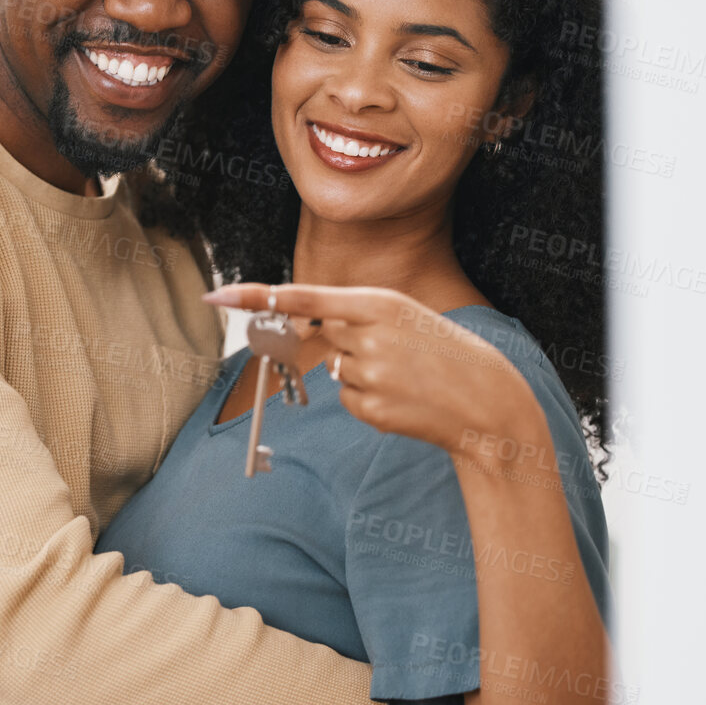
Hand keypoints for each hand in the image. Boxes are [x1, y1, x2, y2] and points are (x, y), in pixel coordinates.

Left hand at [203, 283, 540, 460]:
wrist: (487, 400)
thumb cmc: (441, 351)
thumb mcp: (403, 316)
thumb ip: (353, 315)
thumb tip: (304, 333)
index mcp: (379, 302)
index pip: (304, 295)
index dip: (255, 296)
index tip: (218, 294)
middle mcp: (369, 335)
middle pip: (321, 332)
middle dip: (342, 339)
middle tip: (390, 349)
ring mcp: (369, 375)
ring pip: (334, 368)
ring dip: (359, 372)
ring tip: (404, 375)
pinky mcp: (370, 409)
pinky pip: (345, 397)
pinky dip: (366, 398)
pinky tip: (400, 397)